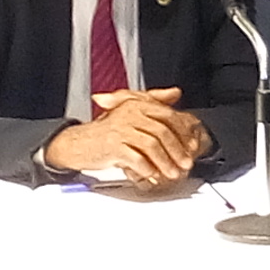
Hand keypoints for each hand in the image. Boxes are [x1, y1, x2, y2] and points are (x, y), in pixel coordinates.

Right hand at [43, 88, 209, 187]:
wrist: (79, 143)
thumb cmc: (106, 131)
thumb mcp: (130, 111)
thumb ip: (154, 100)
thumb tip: (175, 93)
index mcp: (137, 104)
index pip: (167, 115)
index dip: (182, 132)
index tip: (191, 146)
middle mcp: (130, 113)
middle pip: (162, 131)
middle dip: (177, 150)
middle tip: (185, 163)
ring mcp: (121, 129)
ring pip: (151, 145)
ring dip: (165, 162)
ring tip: (172, 173)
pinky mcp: (113, 145)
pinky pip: (136, 158)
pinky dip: (147, 169)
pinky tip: (153, 176)